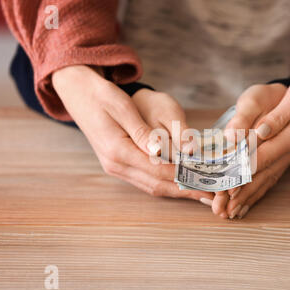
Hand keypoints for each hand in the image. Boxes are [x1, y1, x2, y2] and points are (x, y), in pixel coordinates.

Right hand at [52, 65, 213, 202]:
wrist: (78, 94)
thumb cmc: (101, 96)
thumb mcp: (122, 107)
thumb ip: (142, 131)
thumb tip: (160, 151)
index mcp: (118, 151)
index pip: (158, 170)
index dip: (184, 178)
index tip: (206, 181)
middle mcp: (116, 165)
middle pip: (157, 185)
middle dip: (185, 191)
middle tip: (211, 194)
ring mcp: (116, 168)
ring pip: (151, 187)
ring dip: (177, 191)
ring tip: (201, 193)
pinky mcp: (118, 165)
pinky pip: (145, 181)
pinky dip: (165, 184)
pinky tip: (180, 184)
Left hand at [213, 31, 289, 218]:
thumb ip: (280, 115)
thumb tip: (261, 131)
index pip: (265, 155)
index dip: (244, 170)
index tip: (228, 185)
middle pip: (264, 173)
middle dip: (242, 191)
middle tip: (223, 207)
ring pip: (268, 178)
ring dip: (249, 196)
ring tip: (232, 211)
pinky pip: (274, 175)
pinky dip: (260, 189)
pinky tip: (249, 200)